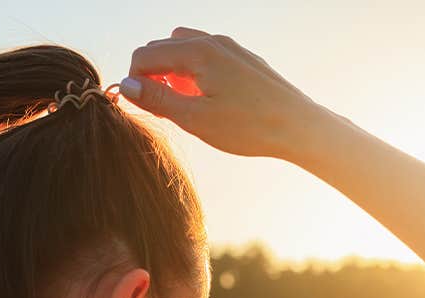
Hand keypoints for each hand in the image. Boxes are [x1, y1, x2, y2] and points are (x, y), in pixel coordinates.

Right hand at [121, 27, 325, 161]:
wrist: (299, 127)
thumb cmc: (249, 126)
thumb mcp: (195, 118)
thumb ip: (157, 99)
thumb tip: (125, 85)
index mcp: (198, 52)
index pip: (144, 55)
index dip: (134, 82)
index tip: (142, 108)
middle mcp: (213, 42)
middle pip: (162, 47)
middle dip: (151, 75)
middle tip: (160, 109)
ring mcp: (230, 48)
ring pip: (184, 49)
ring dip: (172, 72)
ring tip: (181, 105)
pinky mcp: (242, 60)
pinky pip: (206, 57)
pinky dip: (193, 72)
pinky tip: (205, 100)